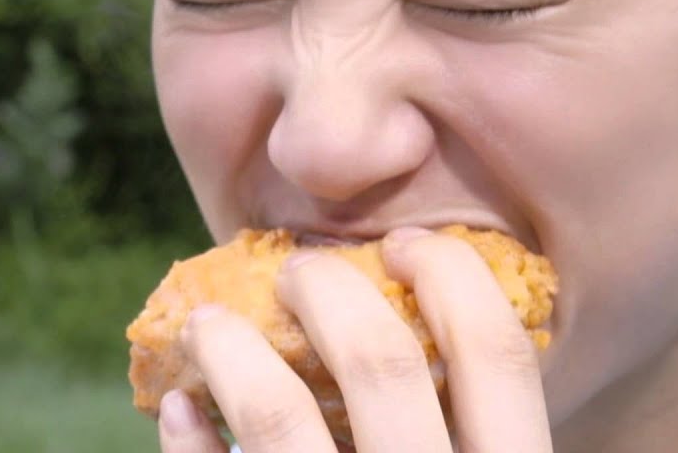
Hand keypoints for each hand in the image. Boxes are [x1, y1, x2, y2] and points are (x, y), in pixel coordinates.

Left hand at [157, 227, 552, 451]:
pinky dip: (191, 439)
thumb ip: (476, 431)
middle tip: (298, 268)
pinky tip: (179, 409)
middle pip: (383, 365)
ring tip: (208, 322)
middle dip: (329, 291)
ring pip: (278, 419)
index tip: (409, 243)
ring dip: (232, 350)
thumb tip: (414, 310)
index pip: (498, 356)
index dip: (454, 280)